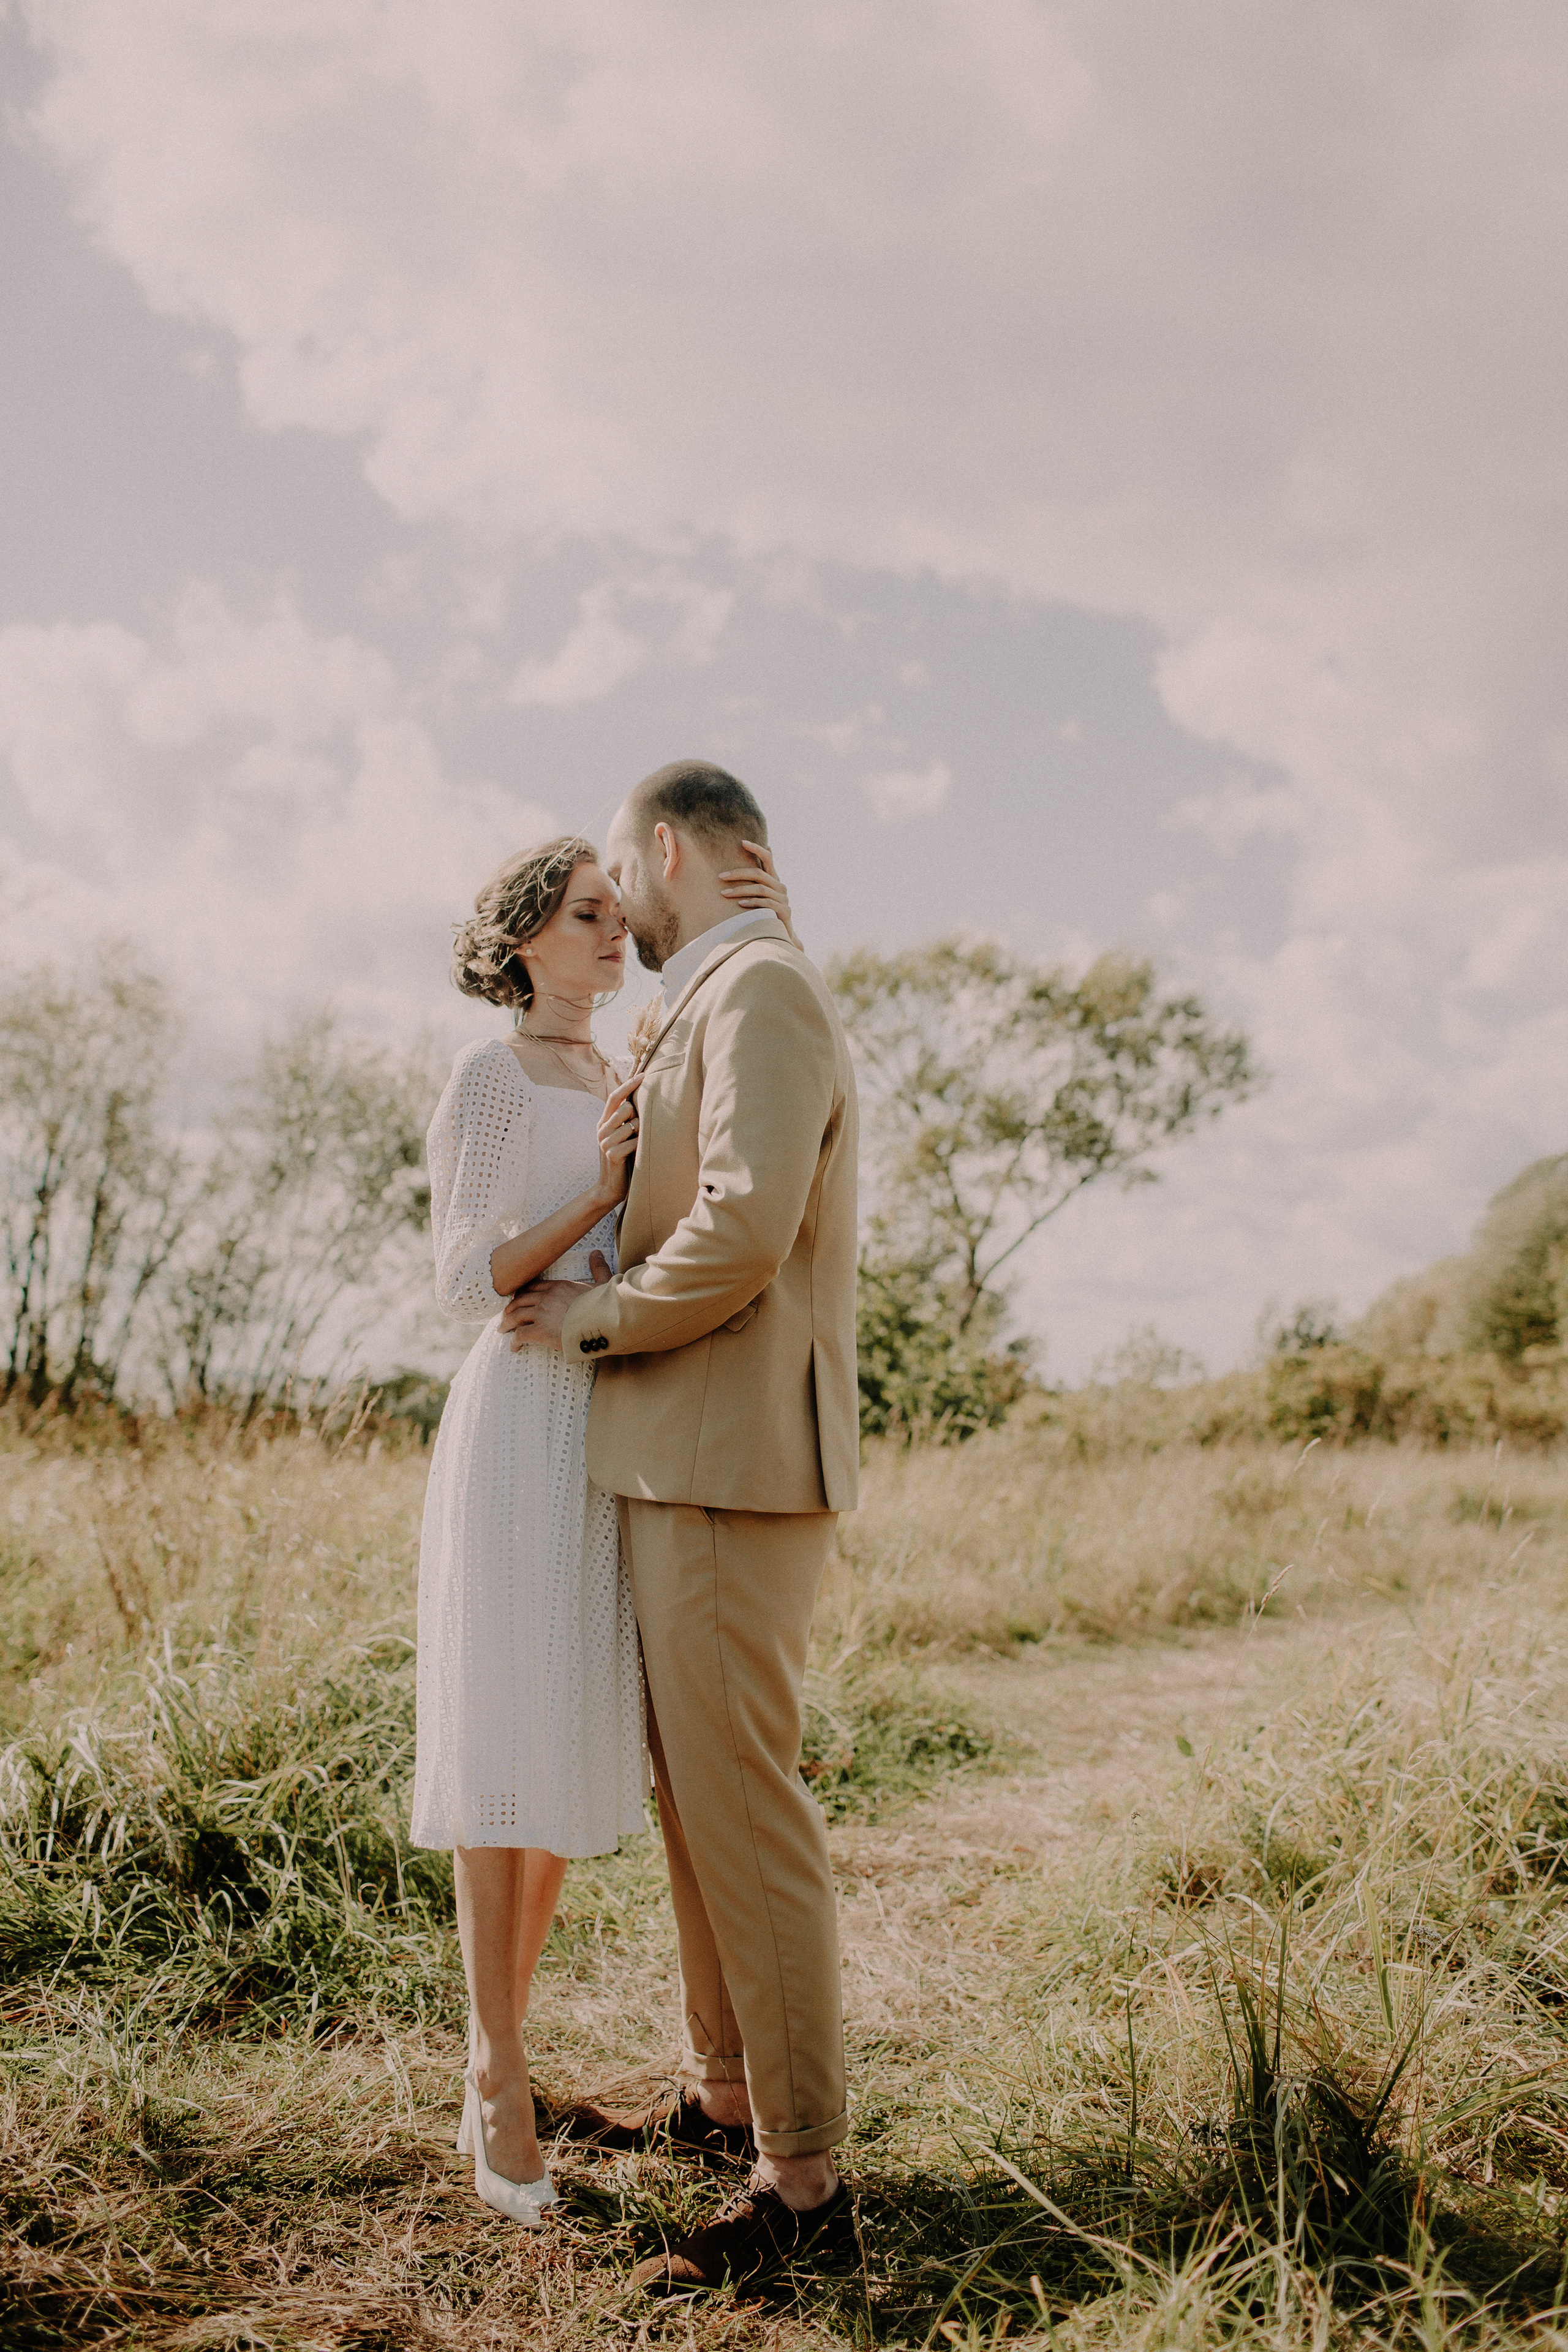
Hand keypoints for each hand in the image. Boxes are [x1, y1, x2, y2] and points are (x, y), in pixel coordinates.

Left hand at [500, 1254, 611, 1351]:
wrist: (602, 1320)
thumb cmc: (604, 1304)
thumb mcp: (603, 1283)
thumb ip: (598, 1268)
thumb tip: (596, 1252)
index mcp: (558, 1286)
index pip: (534, 1287)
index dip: (523, 1293)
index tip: (519, 1298)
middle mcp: (546, 1298)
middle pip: (520, 1300)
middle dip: (511, 1307)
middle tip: (507, 1315)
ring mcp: (541, 1314)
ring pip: (515, 1316)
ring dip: (507, 1323)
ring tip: (503, 1330)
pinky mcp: (540, 1331)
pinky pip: (520, 1335)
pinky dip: (514, 1341)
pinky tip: (514, 1347)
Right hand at [595, 1073, 639, 1203]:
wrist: (610, 1188)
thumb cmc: (622, 1160)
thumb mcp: (620, 1137)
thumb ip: (625, 1120)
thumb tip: (641, 1099)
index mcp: (602, 1123)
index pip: (614, 1097)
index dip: (628, 1085)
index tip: (644, 1074)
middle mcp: (601, 1130)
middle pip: (625, 1108)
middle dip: (638, 1116)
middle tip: (640, 1132)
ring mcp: (605, 1142)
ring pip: (632, 1124)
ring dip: (641, 1133)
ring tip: (638, 1145)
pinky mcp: (613, 1154)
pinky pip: (635, 1141)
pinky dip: (641, 1146)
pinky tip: (639, 1154)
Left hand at [718, 839, 800, 948]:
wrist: (781, 937)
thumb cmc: (766, 913)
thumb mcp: (761, 895)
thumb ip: (758, 878)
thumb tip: (761, 852)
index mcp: (774, 880)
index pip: (768, 858)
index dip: (757, 849)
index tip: (742, 842)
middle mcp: (780, 887)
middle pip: (758, 874)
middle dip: (738, 874)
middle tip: (720, 876)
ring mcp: (784, 899)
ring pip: (760, 889)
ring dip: (740, 890)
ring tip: (724, 894)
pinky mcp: (784, 911)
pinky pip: (766, 904)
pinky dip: (752, 903)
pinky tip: (740, 904)